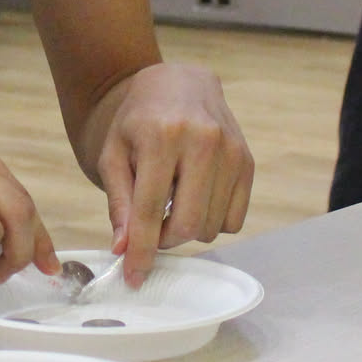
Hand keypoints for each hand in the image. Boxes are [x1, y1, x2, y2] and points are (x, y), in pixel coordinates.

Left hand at [95, 64, 252, 285]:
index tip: (134, 277)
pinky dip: (212, 221)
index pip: (149, 209)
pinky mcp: (247, 161)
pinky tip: (195, 198)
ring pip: (211, 226)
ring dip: (187, 230)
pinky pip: (234, 219)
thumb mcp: (114, 154)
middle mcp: (202, 141)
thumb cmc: (138, 121)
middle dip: (165, 242)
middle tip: (150, 233)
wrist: (178, 83)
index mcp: (161, 136)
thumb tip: (123, 249)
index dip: (140, 250)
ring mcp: (231, 151)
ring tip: (171, 204)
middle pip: (187, 224)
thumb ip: (119, 203)